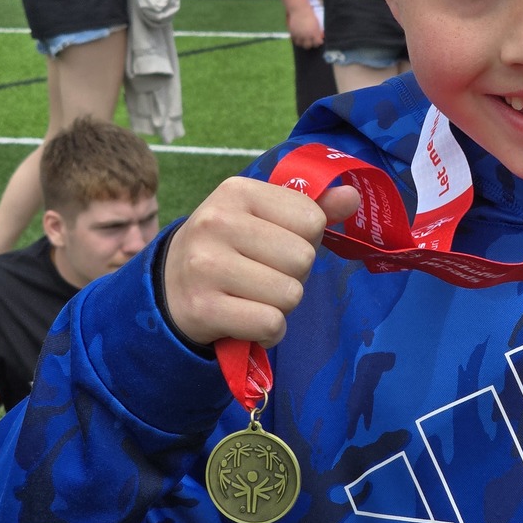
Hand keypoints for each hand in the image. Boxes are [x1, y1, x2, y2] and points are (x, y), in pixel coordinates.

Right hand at [162, 177, 358, 347]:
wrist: (169, 286)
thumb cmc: (232, 246)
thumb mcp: (265, 217)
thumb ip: (312, 207)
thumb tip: (352, 197)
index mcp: (237, 191)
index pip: (311, 219)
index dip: (305, 239)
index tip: (276, 243)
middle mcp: (217, 222)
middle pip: (303, 258)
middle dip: (294, 274)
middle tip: (263, 274)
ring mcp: (205, 266)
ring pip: (290, 295)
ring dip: (281, 305)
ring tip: (253, 296)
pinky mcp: (202, 309)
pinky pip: (271, 324)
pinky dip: (269, 331)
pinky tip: (248, 321)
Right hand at [287, 7, 323, 47]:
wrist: (300, 10)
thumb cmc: (310, 16)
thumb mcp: (316, 24)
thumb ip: (318, 31)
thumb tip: (320, 37)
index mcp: (314, 33)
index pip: (317, 43)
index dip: (318, 43)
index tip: (318, 42)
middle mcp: (306, 36)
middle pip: (307, 46)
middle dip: (310, 45)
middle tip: (310, 42)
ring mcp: (298, 35)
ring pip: (299, 44)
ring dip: (302, 43)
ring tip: (303, 40)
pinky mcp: (292, 33)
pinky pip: (294, 40)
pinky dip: (296, 39)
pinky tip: (298, 37)